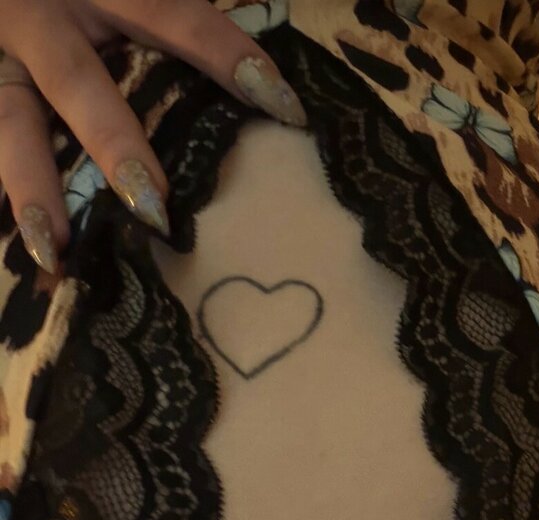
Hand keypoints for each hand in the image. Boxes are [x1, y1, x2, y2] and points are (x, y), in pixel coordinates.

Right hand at [0, 0, 306, 273]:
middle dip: (113, 145)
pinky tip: (35, 252)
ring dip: (33, 189)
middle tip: (154, 211)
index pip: (177, 16)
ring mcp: (3, 58)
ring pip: (10, 124)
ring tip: (53, 252)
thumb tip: (267, 88)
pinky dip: (9, 200)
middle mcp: (47, 15)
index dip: (228, 58)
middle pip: (76, 82)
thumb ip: (178, 26)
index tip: (286, 111)